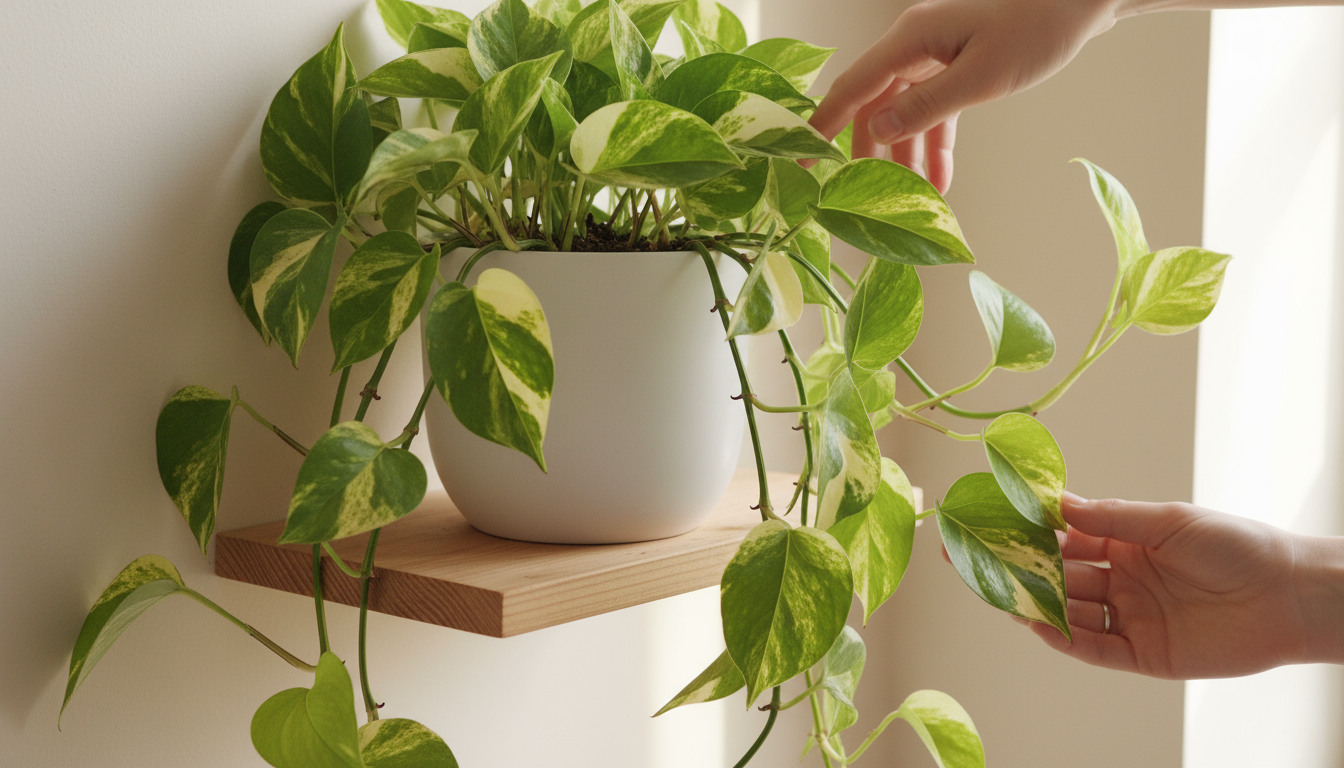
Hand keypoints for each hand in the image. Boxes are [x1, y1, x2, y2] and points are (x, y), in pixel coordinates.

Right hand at [808, 0, 1121, 192]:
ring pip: (902, 113)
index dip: (823, 124)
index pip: (853, 87)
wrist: (1081, 4)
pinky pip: (932, 112)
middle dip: (864, 150)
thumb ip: (927, 107)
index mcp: (910, 38)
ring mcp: (933, 55)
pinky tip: (940, 179)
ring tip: (907, 200)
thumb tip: (878, 131)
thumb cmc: (1037, 30)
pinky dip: (934, 144)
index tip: (802, 159)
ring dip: (904, 155)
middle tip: (848, 193)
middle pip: (872, 103)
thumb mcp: (982, 77)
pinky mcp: (954, 67)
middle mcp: (913, 44)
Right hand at [1027, 493, 1343, 678]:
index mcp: (1127, 543)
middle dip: (1022, 571)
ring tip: (1003, 597)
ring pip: (1072, 613)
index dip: (1032, 531)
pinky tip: (1042, 628)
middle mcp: (1124, 579)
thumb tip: (1058, 505)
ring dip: (1038, 606)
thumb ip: (1112, 518)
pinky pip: (1096, 648)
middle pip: (1061, 577)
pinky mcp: (1144, 653)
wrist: (1288, 596)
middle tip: (981, 564)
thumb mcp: (1169, 521)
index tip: (996, 522)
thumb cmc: (1237, 546)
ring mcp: (1132, 616)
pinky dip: (1067, 641)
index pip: (1067, 537)